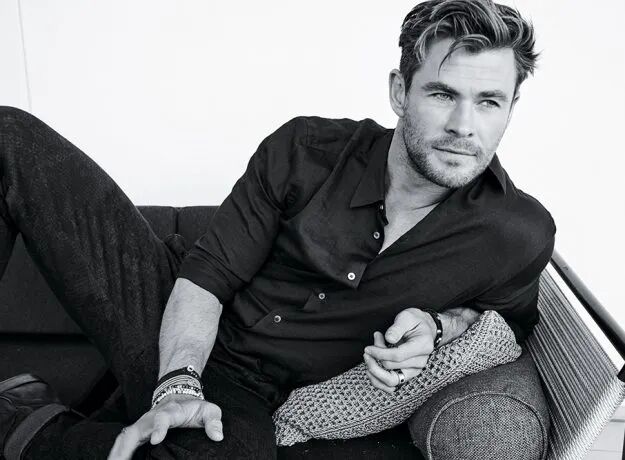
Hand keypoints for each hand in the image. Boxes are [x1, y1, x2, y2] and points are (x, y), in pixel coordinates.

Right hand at [107, 394, 222, 459]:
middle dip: (127, 447)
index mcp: (171, 412)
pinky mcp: (138, 431)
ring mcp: (143, 424)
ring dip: (117, 453)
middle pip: (135, 430)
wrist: (179, 395)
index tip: (155, 440)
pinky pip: (123, 442)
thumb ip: (214, 422)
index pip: (162, 418)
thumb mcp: (209, 410)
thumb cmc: (195, 407)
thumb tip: (218, 436)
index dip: (158, 428)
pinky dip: (117, 453)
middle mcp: (152, 417)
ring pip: (125, 438)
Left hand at [363, 308, 435, 392]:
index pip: (398, 355)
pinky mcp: (407, 375)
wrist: (424, 329)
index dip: (379, 353)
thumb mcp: (406, 317)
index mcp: (422, 346)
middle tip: (369, 347)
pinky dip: (378, 381)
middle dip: (375, 357)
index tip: (368, 348)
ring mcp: (414, 370)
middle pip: (391, 367)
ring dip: (374, 372)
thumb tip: (389, 338)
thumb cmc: (414, 321)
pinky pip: (391, 386)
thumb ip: (397, 327)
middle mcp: (420, 362)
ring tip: (368, 359)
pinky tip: (371, 370)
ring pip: (391, 381)